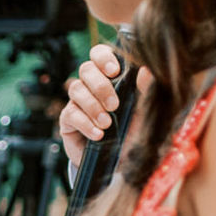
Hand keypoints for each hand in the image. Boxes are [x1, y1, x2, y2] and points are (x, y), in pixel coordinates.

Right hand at [59, 43, 151, 165]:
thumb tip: (147, 70)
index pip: (99, 54)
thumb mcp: (143, 112)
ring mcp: (77, 101)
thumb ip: (145, 91)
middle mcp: (91, 85)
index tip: (115, 71)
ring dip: (93, 106)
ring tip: (107, 124)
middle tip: (114, 105)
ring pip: (76, 89)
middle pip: (86, 69)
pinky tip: (98, 135)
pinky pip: (71, 114)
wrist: (118, 161)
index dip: (103, 58)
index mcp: (109, 76)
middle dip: (100, 86)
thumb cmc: (131, 131)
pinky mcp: (67, 119)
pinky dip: (86, 124)